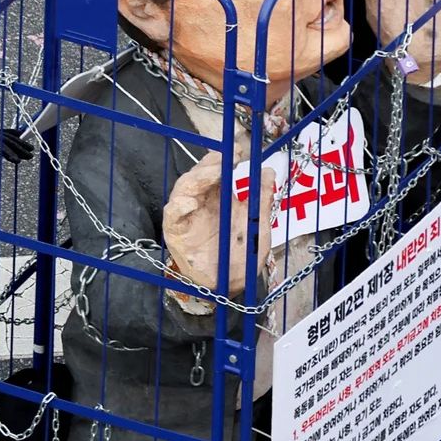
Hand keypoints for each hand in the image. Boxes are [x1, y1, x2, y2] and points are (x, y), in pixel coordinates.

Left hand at [0, 127, 35, 164]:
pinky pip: (6, 131)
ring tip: (31, 149)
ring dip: (21, 143)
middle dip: (20, 149)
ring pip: (9, 137)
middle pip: (8, 141)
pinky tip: (22, 134)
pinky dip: (14, 133)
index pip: (0, 147)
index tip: (18, 161)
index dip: (9, 153)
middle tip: (30, 156)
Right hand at [161, 152, 277, 294]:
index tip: (239, 151)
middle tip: (225, 159)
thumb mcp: (257, 227)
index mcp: (220, 199)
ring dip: (198, 179)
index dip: (225, 159)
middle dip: (211, 164)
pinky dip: (179, 206)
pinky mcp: (176, 232)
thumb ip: (262, 201)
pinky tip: (190, 202)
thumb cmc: (240, 259)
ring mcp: (187, 217)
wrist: (225, 288)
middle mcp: (201, 203)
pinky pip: (172, 215)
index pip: (218, 172)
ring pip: (184, 189)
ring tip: (213, 173)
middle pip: (199, 176)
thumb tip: (268, 171)